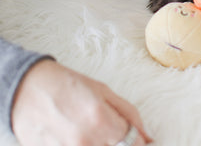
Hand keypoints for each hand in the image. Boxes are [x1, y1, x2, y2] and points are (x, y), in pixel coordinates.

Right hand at [11, 60, 152, 145]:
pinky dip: (86, 145)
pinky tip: (81, 135)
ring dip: (103, 144)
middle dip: (121, 143)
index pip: (133, 143)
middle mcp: (86, 141)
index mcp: (101, 119)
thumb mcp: (103, 91)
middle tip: (112, 131)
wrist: (28, 88)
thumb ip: (128, 114)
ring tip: (93, 130)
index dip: (137, 140)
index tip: (135, 136)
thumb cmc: (67, 84)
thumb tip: (147, 135)